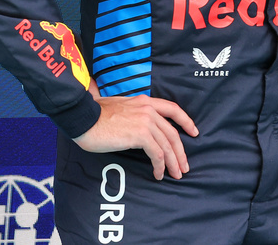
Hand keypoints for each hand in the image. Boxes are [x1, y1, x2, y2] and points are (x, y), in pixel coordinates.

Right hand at [74, 88, 198, 180]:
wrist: (83, 118)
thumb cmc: (95, 115)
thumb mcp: (121, 108)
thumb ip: (134, 114)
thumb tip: (140, 129)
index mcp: (145, 102)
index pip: (173, 109)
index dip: (186, 121)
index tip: (194, 132)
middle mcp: (149, 110)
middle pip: (172, 133)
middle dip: (181, 152)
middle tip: (184, 166)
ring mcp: (146, 122)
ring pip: (167, 145)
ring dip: (173, 162)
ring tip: (175, 174)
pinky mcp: (140, 135)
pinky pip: (157, 154)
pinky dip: (160, 166)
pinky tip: (158, 174)